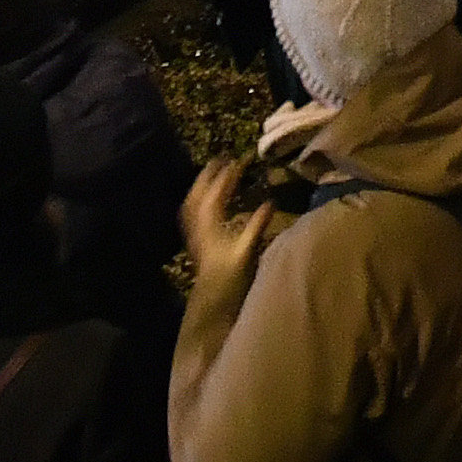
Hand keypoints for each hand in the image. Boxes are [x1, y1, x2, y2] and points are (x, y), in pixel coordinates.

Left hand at [181, 159, 277, 298]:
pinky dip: (198, 200)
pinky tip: (205, 202)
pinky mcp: (195, 241)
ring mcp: (194, 234)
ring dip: (201, 186)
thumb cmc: (230, 277)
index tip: (237, 161)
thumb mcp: (247, 250)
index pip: (216, 193)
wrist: (211, 302)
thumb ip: (257, 225)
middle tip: (220, 159)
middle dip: (208, 175)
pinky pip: (192, 212)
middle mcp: (198, 226)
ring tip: (211, 174)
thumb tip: (270, 202)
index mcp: (210, 225)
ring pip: (192, 202)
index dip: (226, 176)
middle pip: (198, 194)